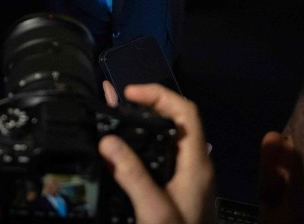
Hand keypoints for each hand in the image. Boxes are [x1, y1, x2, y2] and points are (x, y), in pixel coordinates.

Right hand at [97, 84, 214, 223]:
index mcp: (196, 164)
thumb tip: (107, 140)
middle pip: (175, 122)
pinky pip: (158, 158)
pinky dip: (138, 145)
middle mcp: (194, 167)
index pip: (186, 112)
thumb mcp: (154, 210)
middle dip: (145, 104)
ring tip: (113, 114)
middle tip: (115, 100)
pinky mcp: (175, 192)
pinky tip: (119, 150)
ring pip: (165, 140)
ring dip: (141, 124)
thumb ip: (132, 175)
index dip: (158, 94)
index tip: (128, 93)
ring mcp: (186, 180)